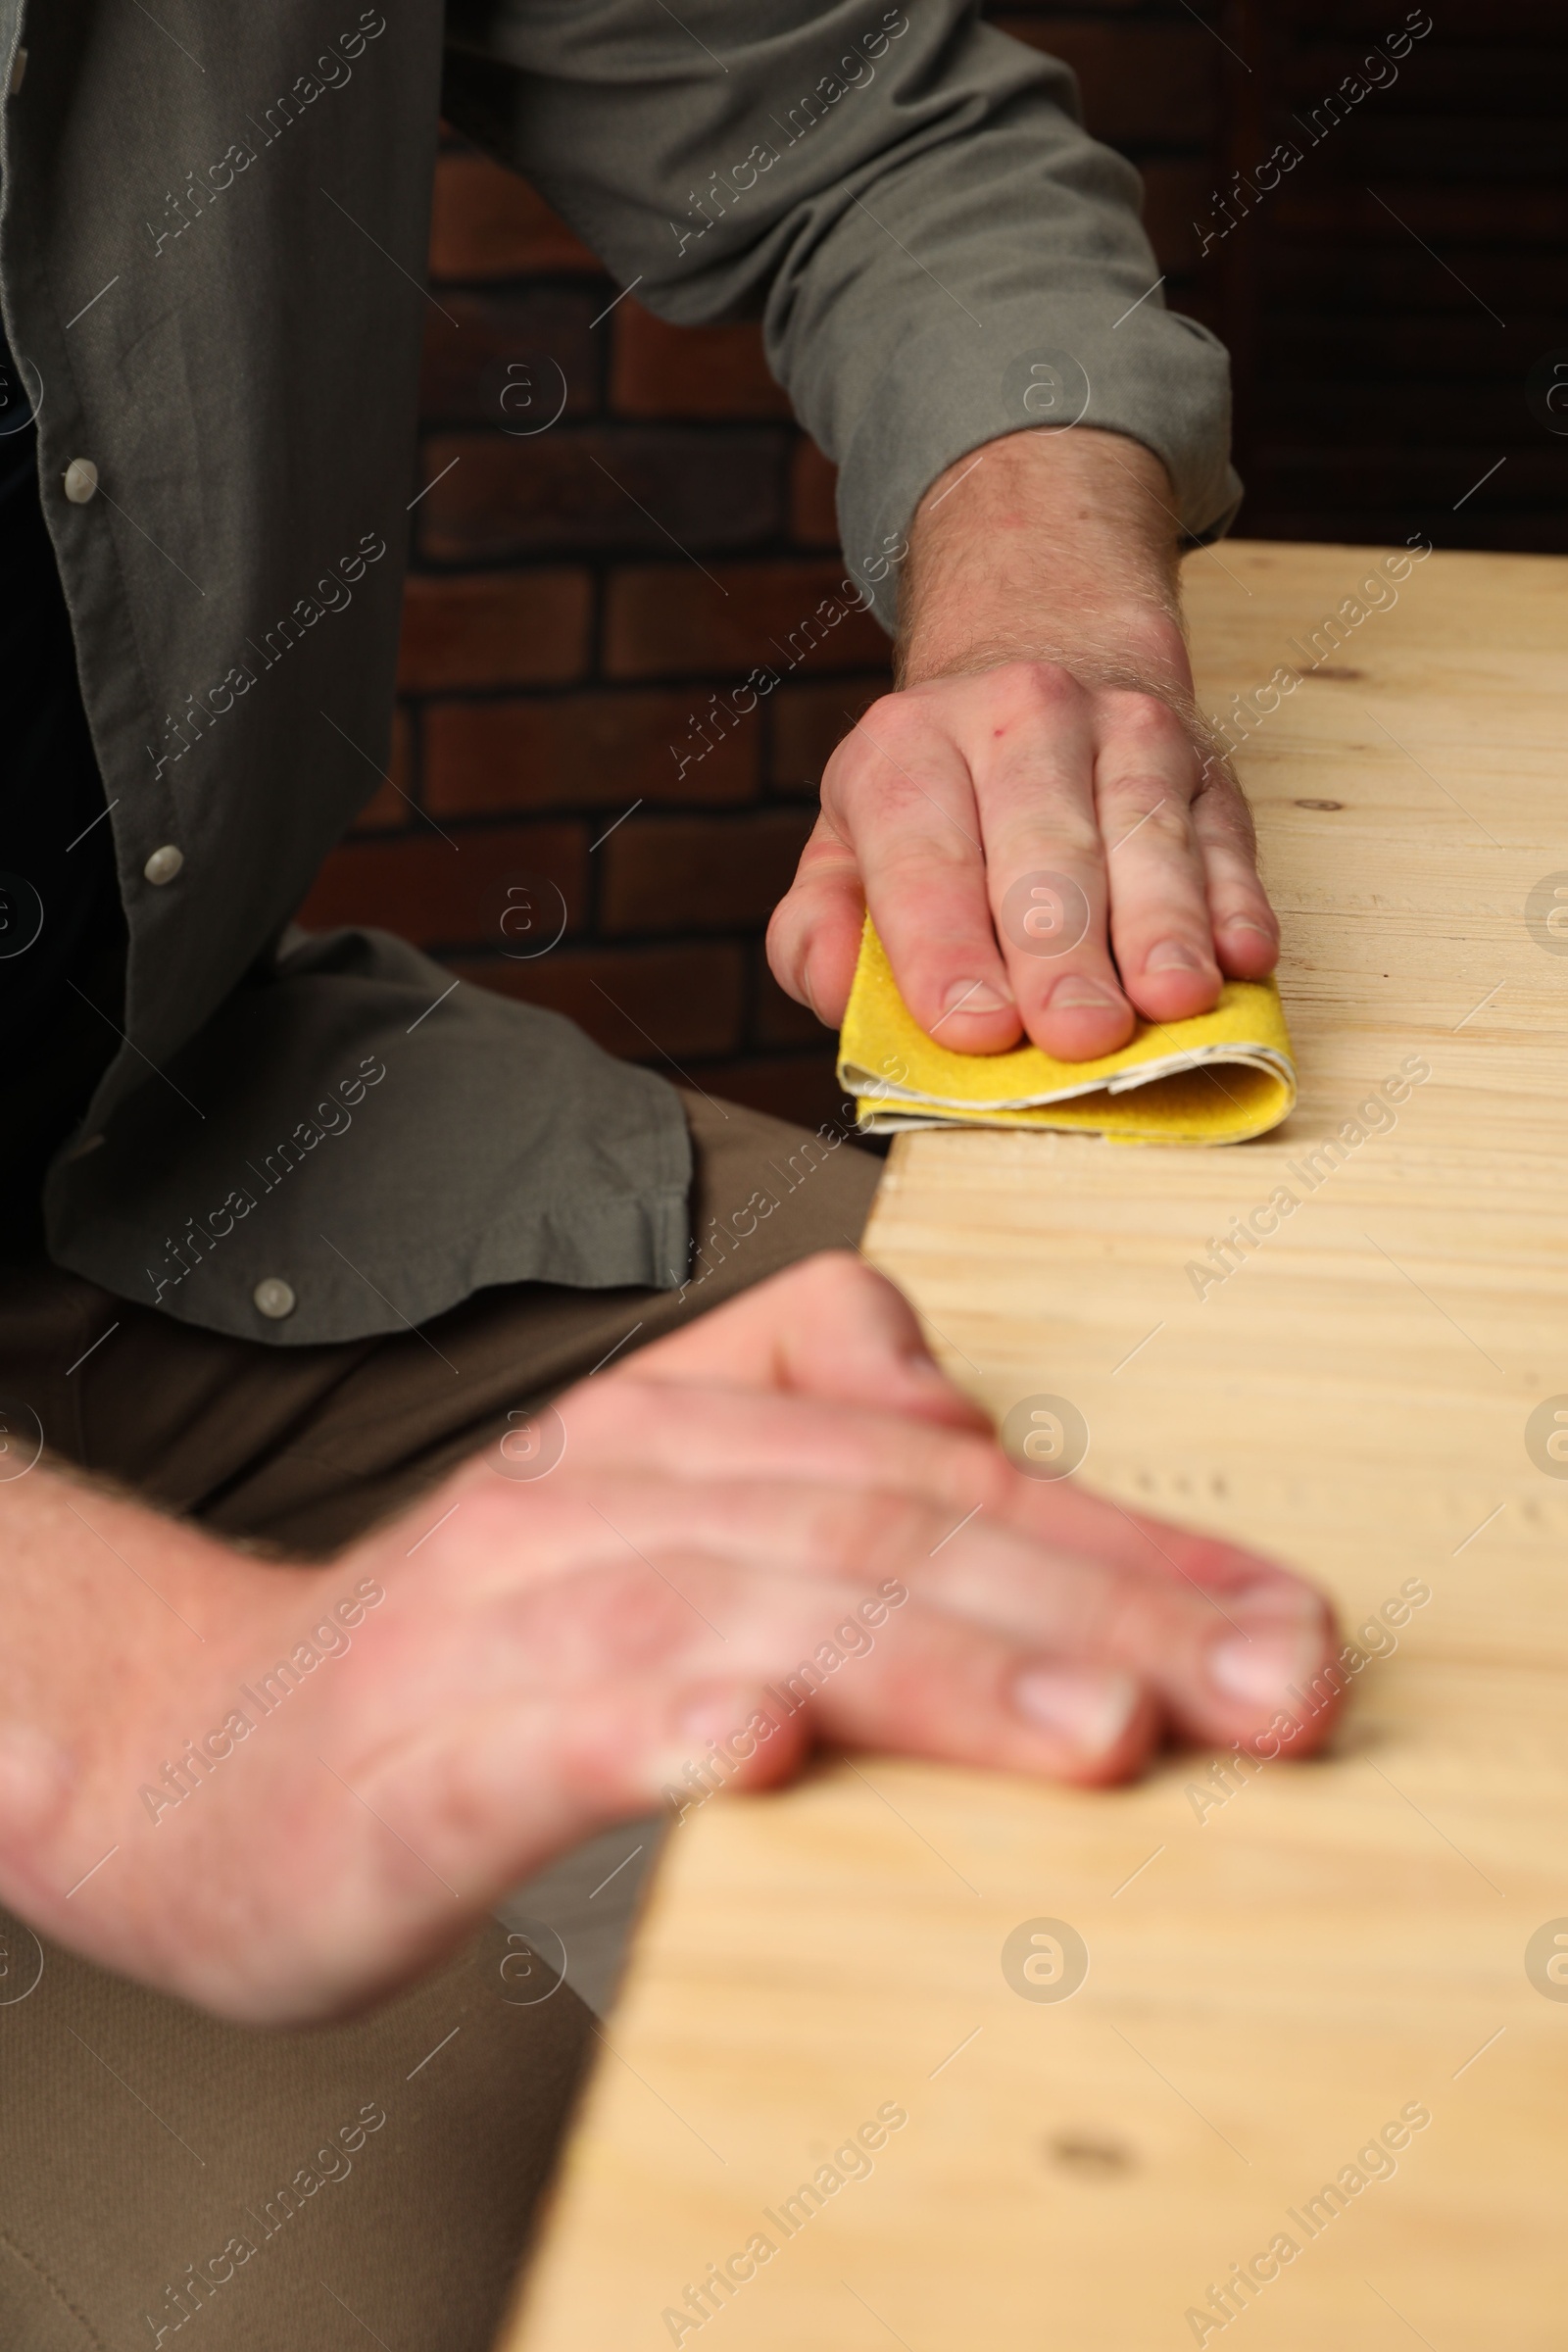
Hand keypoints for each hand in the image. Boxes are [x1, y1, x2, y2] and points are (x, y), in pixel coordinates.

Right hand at [0, 1255, 1336, 2024]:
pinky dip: (668, 1723)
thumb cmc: (470, 1650)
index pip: (938, 1468)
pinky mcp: (426, 1754)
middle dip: (1094, 1604)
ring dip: (937, 1671)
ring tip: (1097, 1731)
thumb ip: (803, 1428)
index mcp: (675, 1434)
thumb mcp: (648, 1510)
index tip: (1276, 1621)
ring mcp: (511, 1616)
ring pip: (753, 1611)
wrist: (203, 1749)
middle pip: (880, 1527)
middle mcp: (605, 1494)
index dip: (1120, 1542)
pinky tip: (763, 1749)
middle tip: (1261, 1682)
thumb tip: (966, 1417)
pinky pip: (557, 1727)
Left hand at [768, 428, 1279, 1060]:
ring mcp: (1123, 730)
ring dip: (1162, 924)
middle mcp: (1017, 718)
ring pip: (1145, 833)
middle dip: (1061, 949)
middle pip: (1042, 845)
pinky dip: (1235, 899)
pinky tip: (1242, 957)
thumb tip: (840, 996)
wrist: (1043, 646)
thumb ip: (818, 929)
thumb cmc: (935, 796)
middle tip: (1077, 1036)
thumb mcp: (845, 844)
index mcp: (906, 746)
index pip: (924, 856)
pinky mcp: (1205, 762)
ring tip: (1171, 1002)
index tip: (974, 1028)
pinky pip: (1224, 835)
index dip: (946, 947)